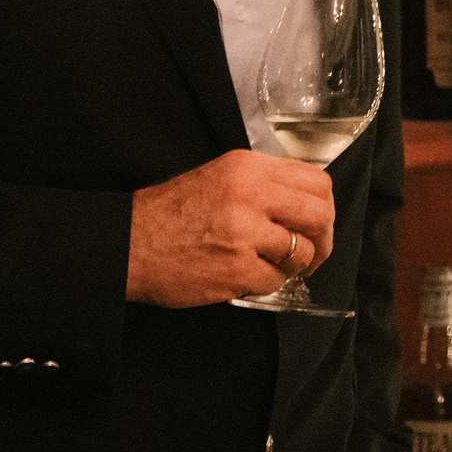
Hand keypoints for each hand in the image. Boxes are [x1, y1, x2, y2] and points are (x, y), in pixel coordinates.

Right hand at [127, 151, 335, 307]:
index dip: (324, 207)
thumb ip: (264, 184)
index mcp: (248, 168)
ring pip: (301, 252)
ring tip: (270, 265)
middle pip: (319, 216)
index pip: (317, 181)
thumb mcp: (220, 177)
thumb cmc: (171, 214)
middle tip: (311, 253)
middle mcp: (250, 195)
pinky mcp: (236, 269)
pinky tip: (246, 276)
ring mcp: (244, 233)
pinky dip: (266, 283)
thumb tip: (308, 203)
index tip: (316, 223)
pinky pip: (275, 280)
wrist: (127, 244)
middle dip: (322, 239)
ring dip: (293, 265)